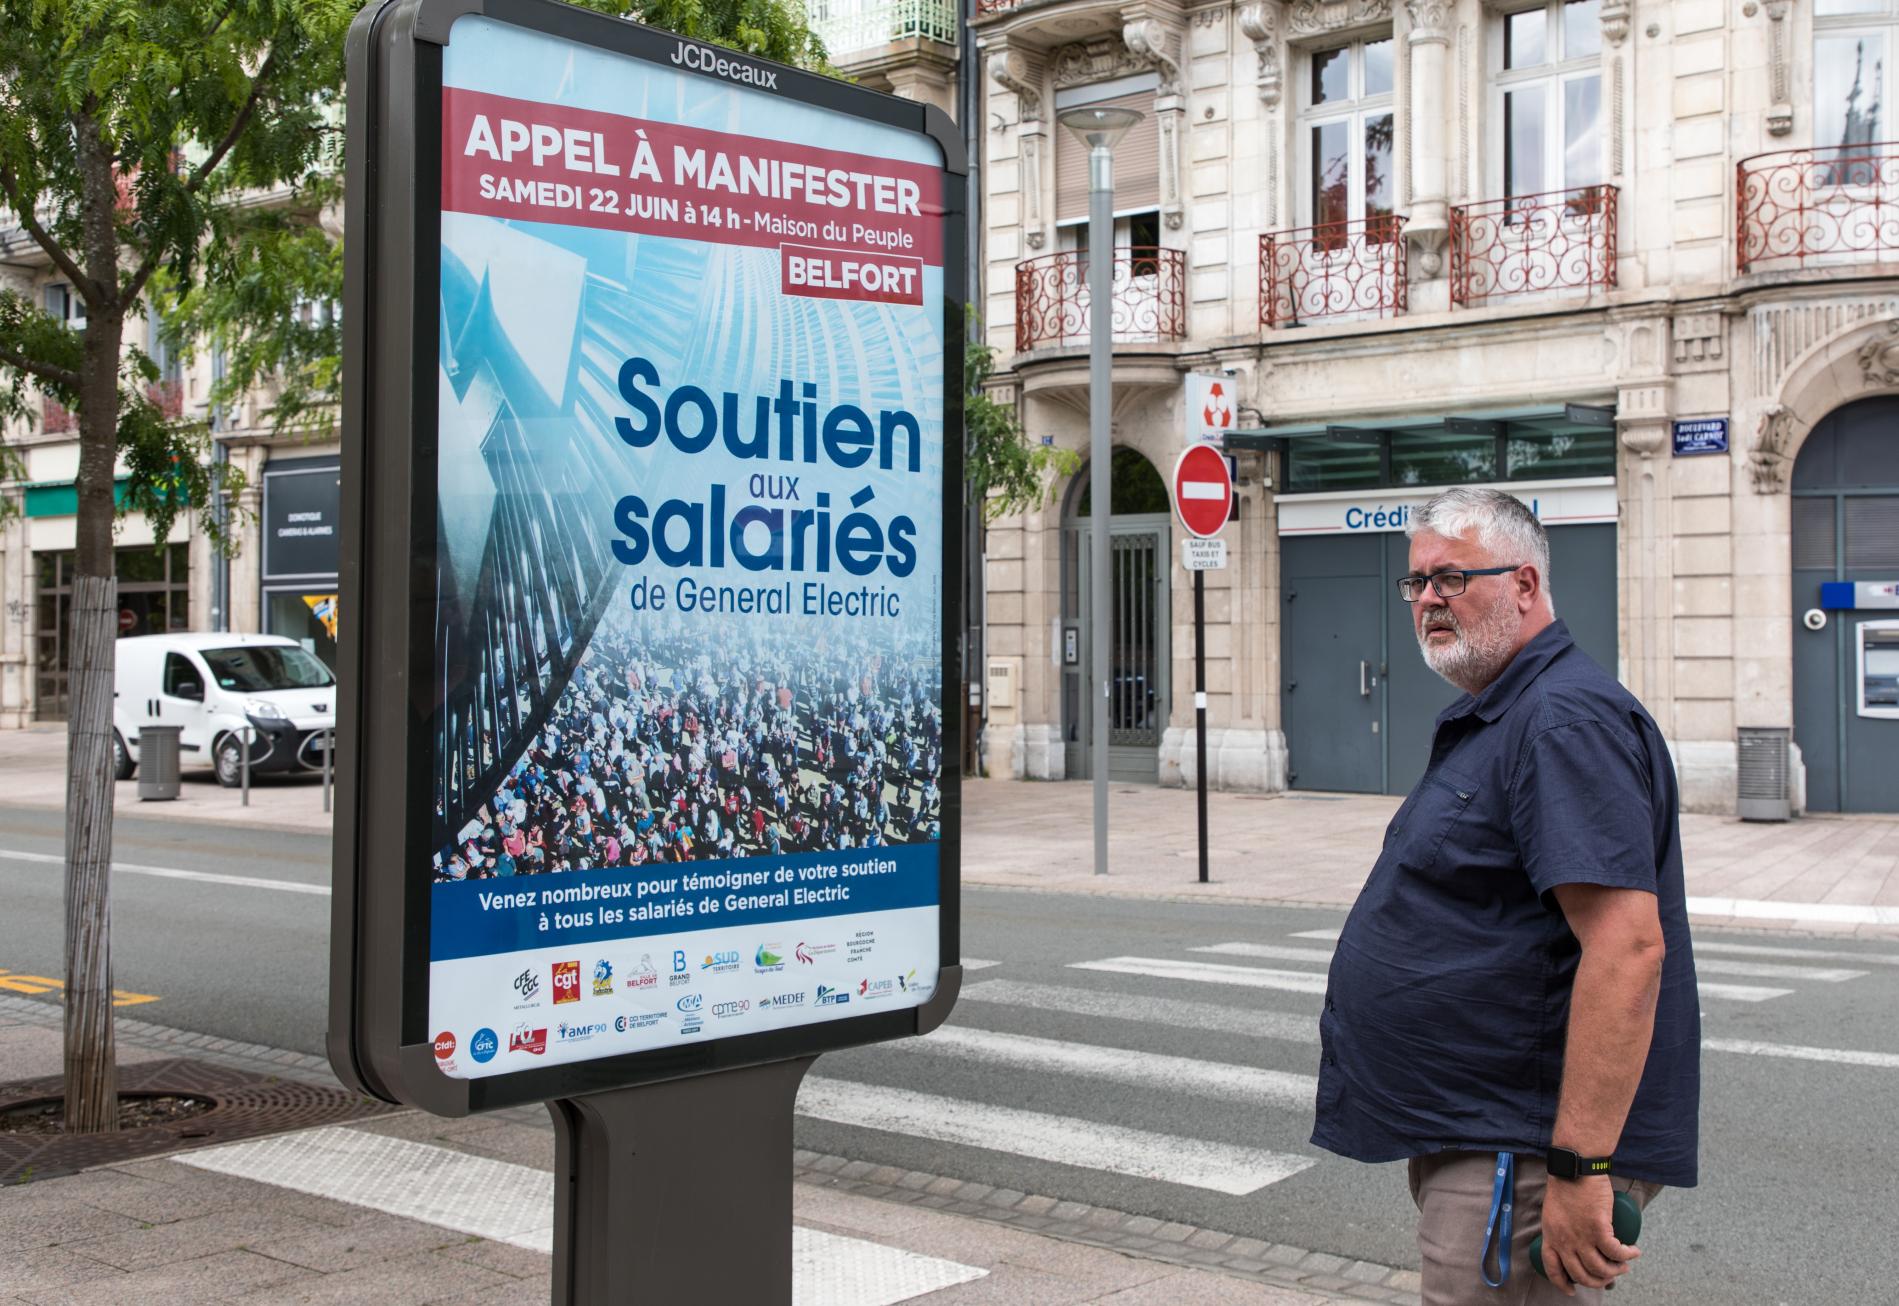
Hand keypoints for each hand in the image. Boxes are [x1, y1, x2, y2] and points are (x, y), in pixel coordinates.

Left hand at [1539, 1175, 1639, 1294]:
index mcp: (1551, 1236)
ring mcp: (1581, 1237)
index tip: (1572, 1290)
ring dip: (1616, 1270)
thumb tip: (1574, 1242)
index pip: (1553, 1268)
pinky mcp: (1599, 1229)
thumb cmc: (1566, 1184)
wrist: (1575, 1167)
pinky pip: (1616, 1252)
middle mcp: (1565, 1241)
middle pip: (1581, 1274)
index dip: (1562, 1283)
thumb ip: (1561, 1228)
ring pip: (1601, 1268)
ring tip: (1624, 1264)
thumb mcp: (1554, 1212)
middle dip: (1597, 1281)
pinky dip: (1628, 1255)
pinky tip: (1633, 1251)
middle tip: (1609, 1276)